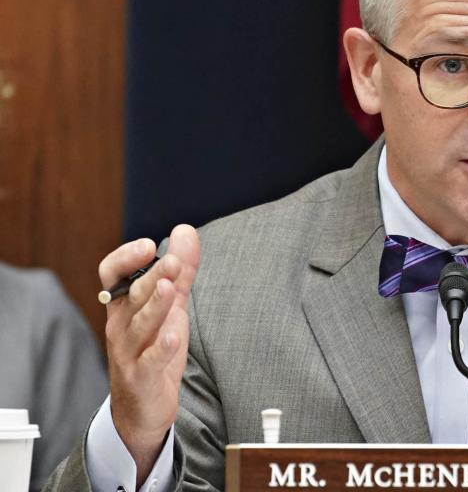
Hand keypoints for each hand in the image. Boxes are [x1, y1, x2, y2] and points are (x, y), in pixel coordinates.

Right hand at [99, 224, 200, 483]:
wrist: (142, 408)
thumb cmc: (154, 349)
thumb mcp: (170, 306)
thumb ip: (180, 270)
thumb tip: (185, 229)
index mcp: (124, 306)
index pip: (112, 274)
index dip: (126, 258)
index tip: (149, 245)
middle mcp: (121, 326)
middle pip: (131, 296)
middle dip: (151, 277)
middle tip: (172, 261)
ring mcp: (128, 353)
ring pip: (138, 326)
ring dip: (154, 306)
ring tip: (168, 288)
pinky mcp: (141, 378)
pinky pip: (148, 362)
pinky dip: (160, 349)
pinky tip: (174, 336)